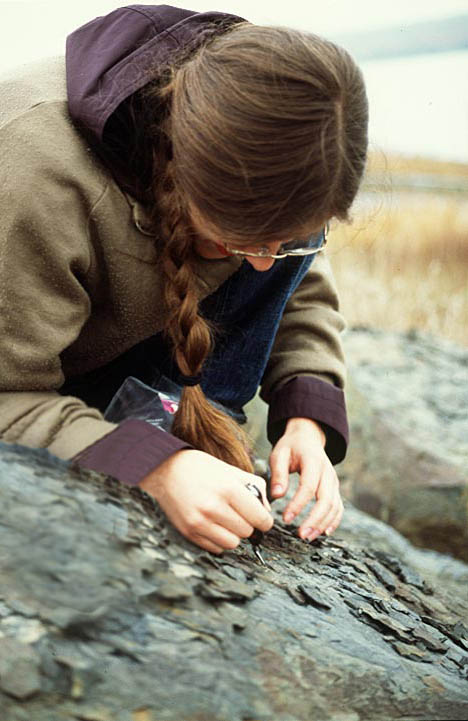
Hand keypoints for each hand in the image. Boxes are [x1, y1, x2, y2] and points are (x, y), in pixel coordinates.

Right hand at [139, 449, 272, 553]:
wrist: (165, 470)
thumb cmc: (201, 468)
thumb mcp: (232, 471)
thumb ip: (255, 488)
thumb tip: (267, 511)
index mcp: (228, 489)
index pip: (260, 518)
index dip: (265, 520)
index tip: (262, 519)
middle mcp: (214, 507)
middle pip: (247, 532)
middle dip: (248, 525)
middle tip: (240, 515)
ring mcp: (199, 522)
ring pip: (232, 544)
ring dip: (234, 535)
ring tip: (227, 521)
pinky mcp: (188, 532)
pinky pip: (215, 548)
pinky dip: (219, 541)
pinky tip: (214, 526)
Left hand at [269, 417, 342, 540]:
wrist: (307, 438)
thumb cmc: (291, 447)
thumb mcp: (279, 454)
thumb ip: (278, 474)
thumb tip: (276, 495)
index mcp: (313, 461)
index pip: (308, 486)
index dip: (298, 504)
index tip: (285, 518)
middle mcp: (327, 472)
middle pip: (326, 500)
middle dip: (314, 520)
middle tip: (301, 535)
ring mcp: (333, 481)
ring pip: (334, 506)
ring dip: (323, 524)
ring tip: (308, 537)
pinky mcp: (334, 488)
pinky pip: (338, 507)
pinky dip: (333, 521)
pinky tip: (324, 532)